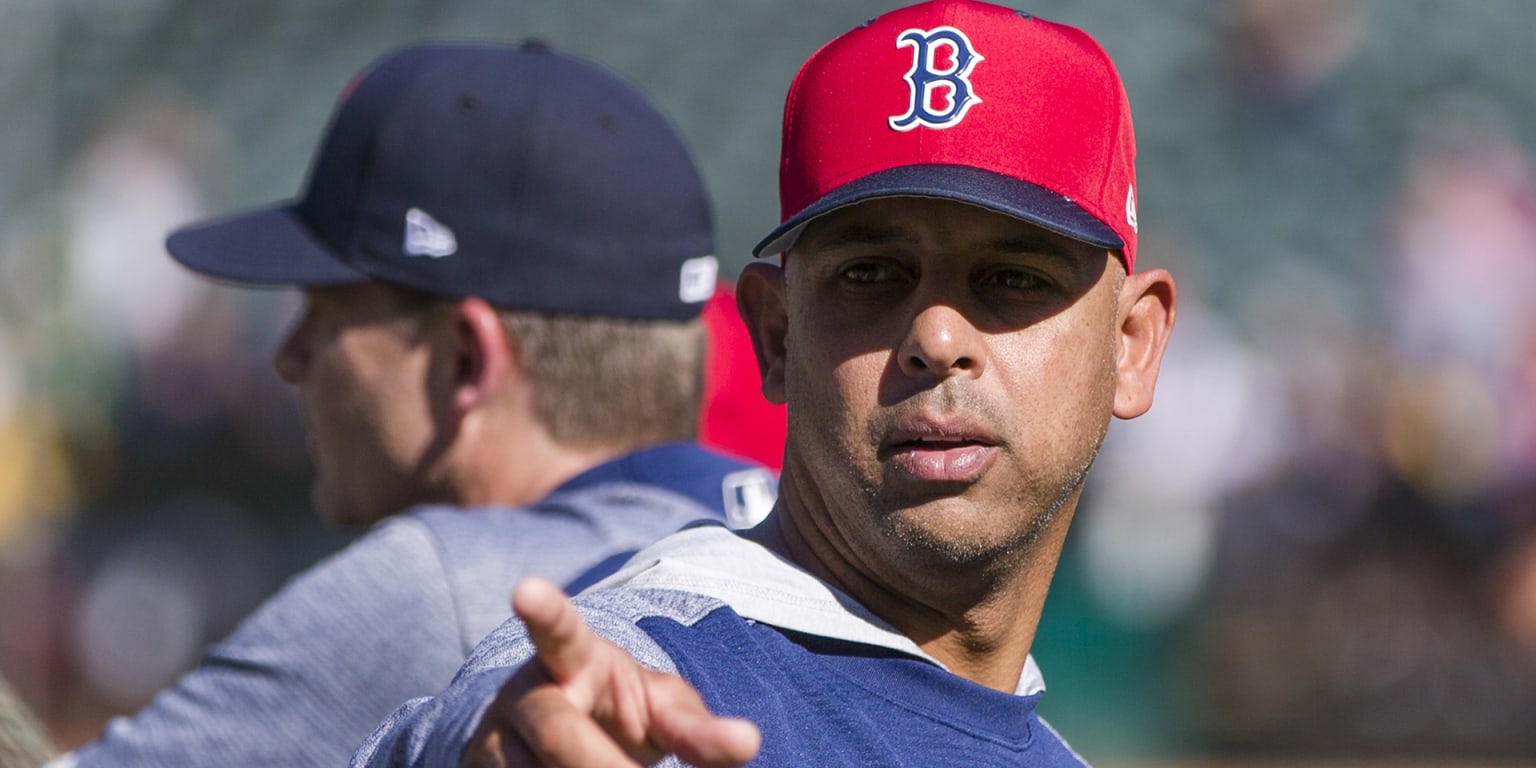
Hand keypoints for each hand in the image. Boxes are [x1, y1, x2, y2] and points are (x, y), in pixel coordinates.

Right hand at [461, 578, 760, 767]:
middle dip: (601, 764)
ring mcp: (494, 744)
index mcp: (571, 659)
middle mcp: (526, 697)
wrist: (552, 749)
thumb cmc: (619, 716)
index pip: (556, 630)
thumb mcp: (661, 710)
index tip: (525, 590)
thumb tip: (750, 743)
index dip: (542, 610)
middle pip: (557, 733)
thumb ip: (697, 728)